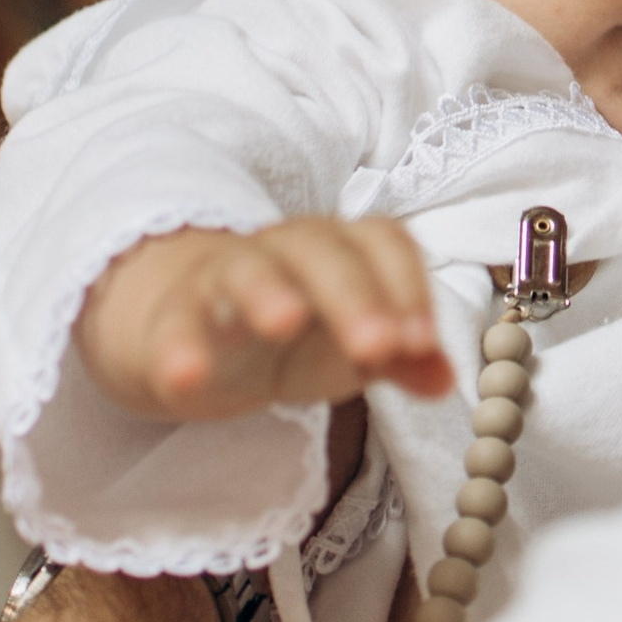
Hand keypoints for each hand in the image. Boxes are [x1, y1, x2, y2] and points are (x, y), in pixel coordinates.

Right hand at [76, 218, 453, 421]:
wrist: (197, 332)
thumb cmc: (294, 337)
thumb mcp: (351, 349)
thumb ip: (401, 358)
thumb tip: (445, 379)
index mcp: (340, 249)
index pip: (382, 241)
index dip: (406, 285)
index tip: (421, 342)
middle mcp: (285, 250)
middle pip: (320, 249)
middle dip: (353, 294)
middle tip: (378, 346)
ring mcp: (226, 278)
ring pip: (245, 268)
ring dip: (266, 291)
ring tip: (284, 323)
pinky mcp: (175, 319)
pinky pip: (176, 326)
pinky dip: (180, 348)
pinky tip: (186, 376)